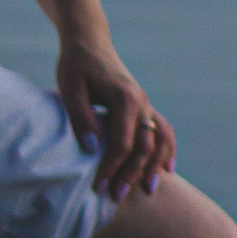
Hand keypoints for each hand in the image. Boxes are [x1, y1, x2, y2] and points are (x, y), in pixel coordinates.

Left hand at [54, 33, 172, 201]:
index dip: (111, 166)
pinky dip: (167, 151)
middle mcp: (141, 102)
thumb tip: (91, 148)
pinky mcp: (144, 106)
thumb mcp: (70, 89)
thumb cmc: (75, 65)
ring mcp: (146, 104)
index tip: (99, 185)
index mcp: (125, 98)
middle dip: (131, 173)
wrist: (89, 41)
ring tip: (148, 191)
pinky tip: (166, 170)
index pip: (122, 142)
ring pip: (160, 141)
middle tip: (116, 196)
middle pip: (144, 146)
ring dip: (154, 166)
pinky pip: (164, 131)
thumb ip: (81, 118)